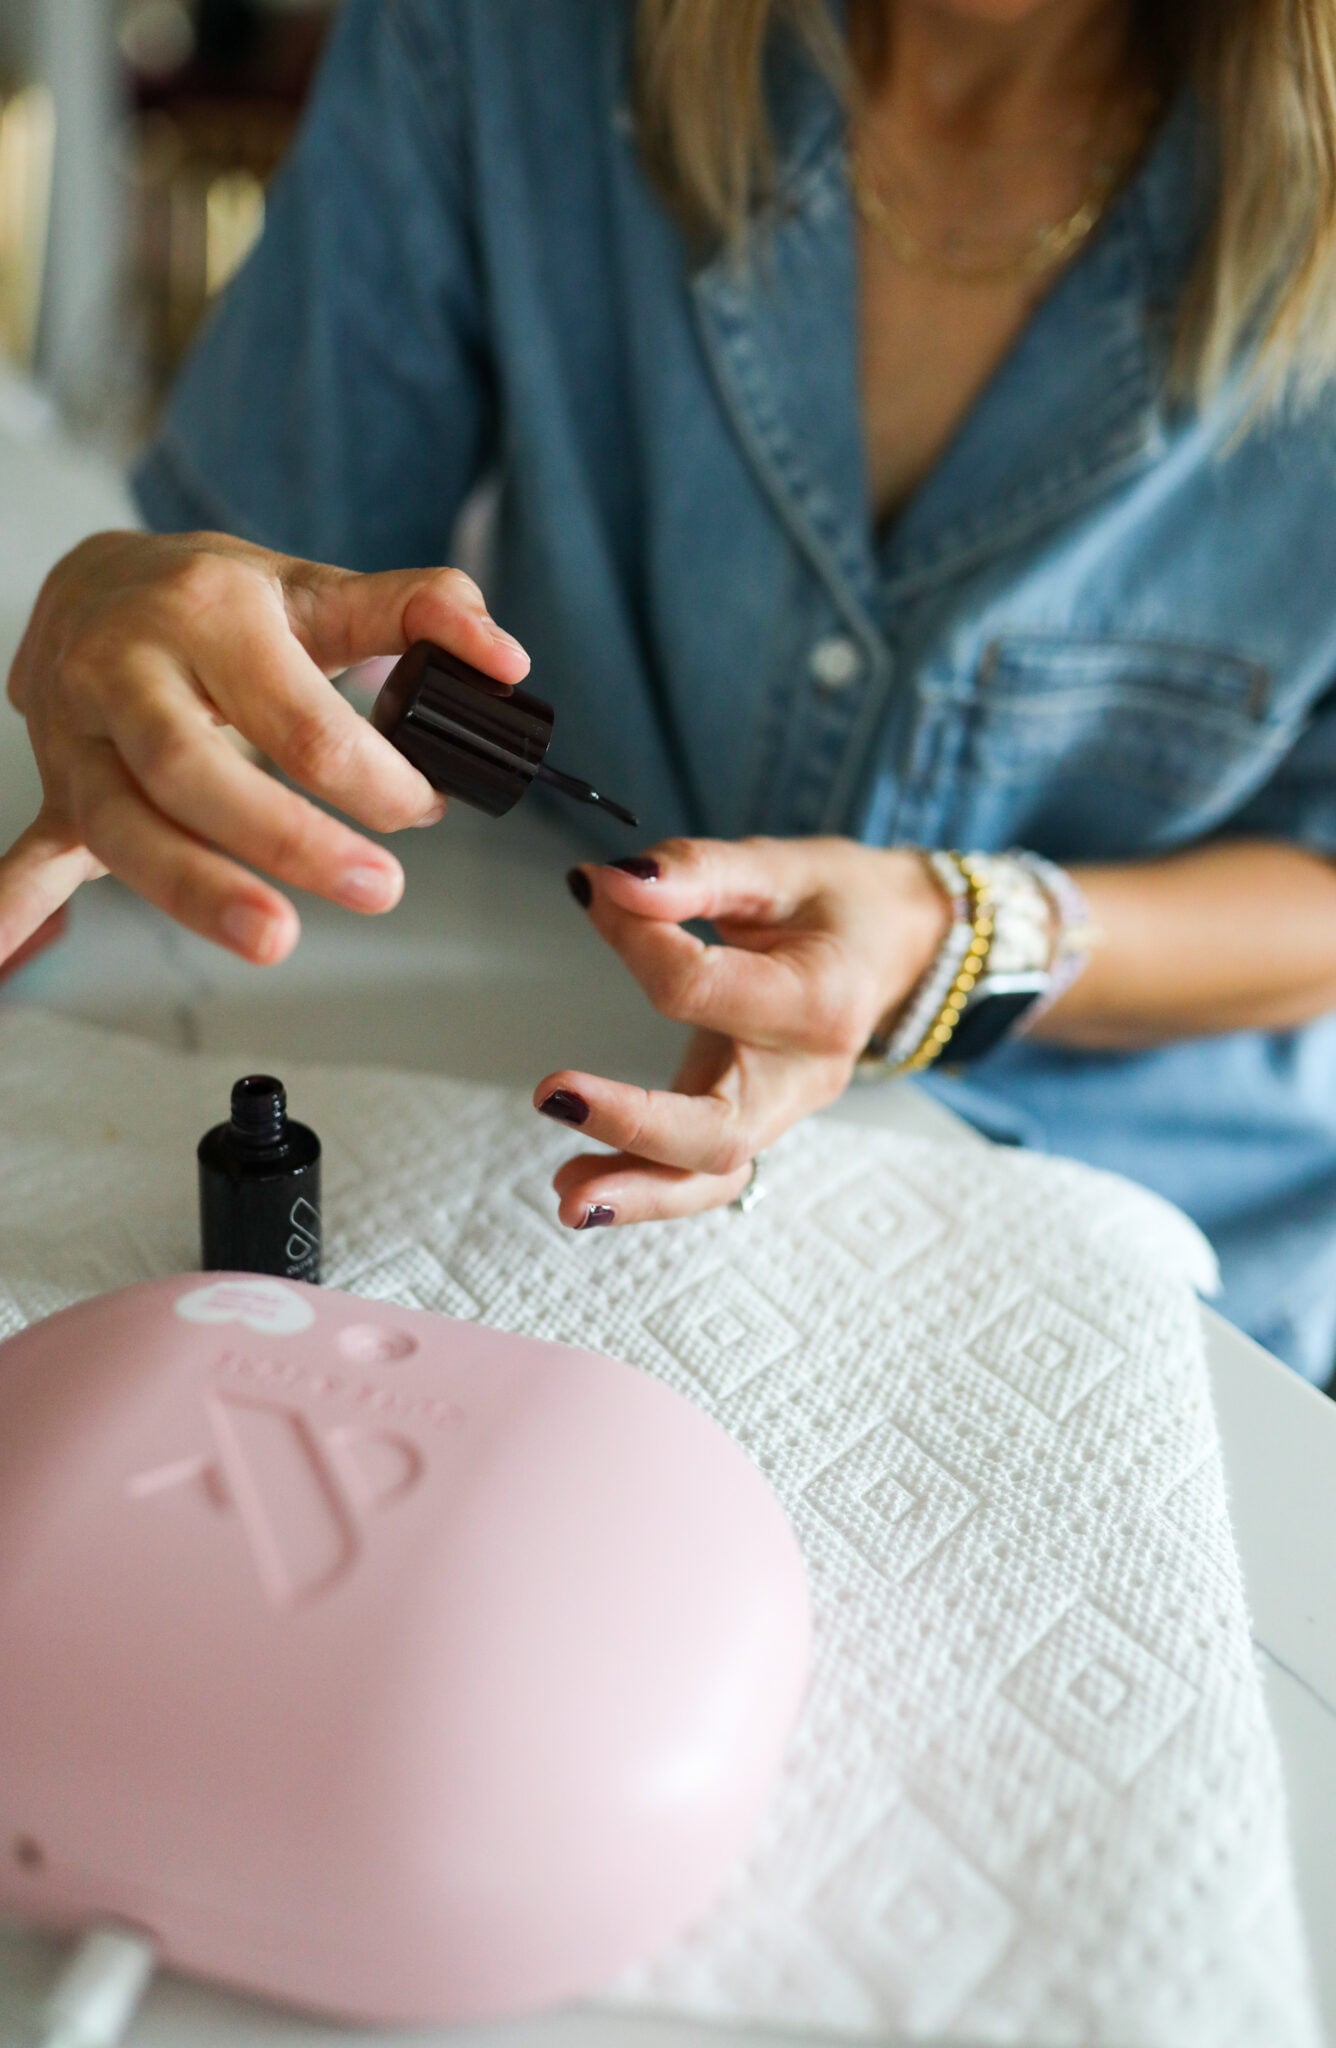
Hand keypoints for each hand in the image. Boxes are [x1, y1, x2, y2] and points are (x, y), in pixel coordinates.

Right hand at [0, 530, 529, 967]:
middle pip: (196, 768)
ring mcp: (81, 734)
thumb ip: (423, 612)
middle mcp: (128, 671)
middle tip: (380, 889)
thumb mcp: (318, 587)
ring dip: (191, 889)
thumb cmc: (220, 600)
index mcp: (207, 615)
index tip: (425, 805)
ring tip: (271, 939)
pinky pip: (33, 848)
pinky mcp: (58, 787)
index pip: (297, 713)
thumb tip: (503, 660)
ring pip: (120, 821)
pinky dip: (12, 905)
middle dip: (288, 838)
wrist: (96, 580)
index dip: (373, 773)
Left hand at [532, 836, 949, 1226]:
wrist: (895, 944)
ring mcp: (780, 1111)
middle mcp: (803, 1075)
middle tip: (552, 1097)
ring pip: (712, 1176)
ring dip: (637, 1191)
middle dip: (633, 1125)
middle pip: (720, 1132)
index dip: (636, 938)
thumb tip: (612, 882)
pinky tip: (580, 1184)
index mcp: (818, 1001)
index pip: (699, 989)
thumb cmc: (836, 903)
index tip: (602, 892)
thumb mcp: (777, 866)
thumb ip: (696, 872)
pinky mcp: (750, 1121)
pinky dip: (644, 1185)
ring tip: (564, 1195)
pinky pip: (701, 1173)